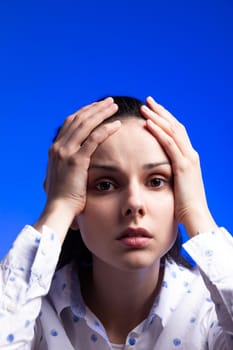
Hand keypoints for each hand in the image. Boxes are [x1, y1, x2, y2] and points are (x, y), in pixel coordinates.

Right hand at [35, 97, 120, 240]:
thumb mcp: (64, 175)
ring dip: (101, 113)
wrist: (58, 209)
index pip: (70, 123)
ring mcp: (66, 152)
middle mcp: (58, 146)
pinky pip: (93, 139)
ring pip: (85, 124)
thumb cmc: (64, 197)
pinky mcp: (76, 160)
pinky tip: (117, 124)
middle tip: (109, 102)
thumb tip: (78, 160)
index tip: (97, 107)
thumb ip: (69, 163)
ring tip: (114, 106)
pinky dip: (106, 129)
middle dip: (94, 108)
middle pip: (78, 119)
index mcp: (55, 148)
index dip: (85, 113)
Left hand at [141, 96, 216, 236]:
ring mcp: (188, 159)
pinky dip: (159, 132)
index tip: (153, 110)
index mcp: (189, 158)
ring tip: (145, 107)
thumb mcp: (177, 184)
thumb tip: (159, 171)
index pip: (177, 132)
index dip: (165, 119)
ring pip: (172, 131)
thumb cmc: (184, 205)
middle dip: (161, 112)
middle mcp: (191, 154)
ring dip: (158, 117)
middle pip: (175, 126)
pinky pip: (169, 144)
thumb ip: (171, 174)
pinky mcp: (183, 166)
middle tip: (148, 100)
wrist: (195, 216)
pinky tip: (148, 123)